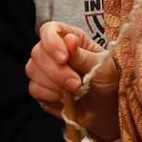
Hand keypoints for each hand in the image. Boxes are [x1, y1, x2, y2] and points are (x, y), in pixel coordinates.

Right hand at [26, 23, 119, 141]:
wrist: (106, 111)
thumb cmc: (108, 83)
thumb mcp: (103, 67)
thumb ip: (83, 55)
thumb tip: (69, 39)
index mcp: (71, 39)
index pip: (49, 30)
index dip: (51, 43)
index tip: (63, 59)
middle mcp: (54, 52)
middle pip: (38, 52)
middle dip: (56, 71)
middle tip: (76, 84)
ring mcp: (45, 70)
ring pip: (33, 70)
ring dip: (54, 84)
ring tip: (75, 91)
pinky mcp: (41, 89)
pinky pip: (34, 88)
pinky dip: (50, 95)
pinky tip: (64, 99)